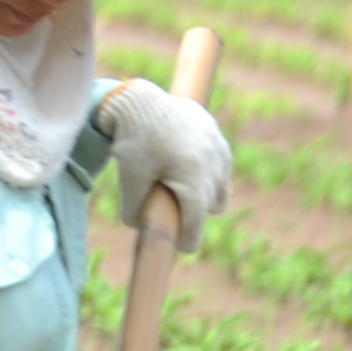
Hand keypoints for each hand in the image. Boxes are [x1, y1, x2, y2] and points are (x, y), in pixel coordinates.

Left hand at [102, 83, 231, 244]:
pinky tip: (186, 171)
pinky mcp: (218, 138)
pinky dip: (207, 176)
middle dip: (191, 215)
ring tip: (177, 191)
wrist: (142, 102)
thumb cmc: (134, 141)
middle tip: (169, 216)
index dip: (188, 239)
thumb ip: (135, 208)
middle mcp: (214, 165)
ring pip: (219, 188)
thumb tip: (139, 226)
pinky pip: (220, 168)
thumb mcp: (130, 179)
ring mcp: (220, 150)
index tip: (182, 249)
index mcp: (194, 178)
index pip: (196, 221)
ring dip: (203, 196)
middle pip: (209, 206)